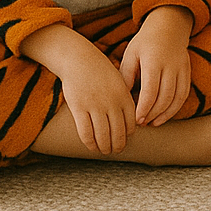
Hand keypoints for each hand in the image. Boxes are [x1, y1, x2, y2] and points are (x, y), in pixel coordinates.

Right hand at [21, 23, 135, 154]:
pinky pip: (86, 131)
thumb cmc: (100, 71)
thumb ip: (124, 98)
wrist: (79, 60)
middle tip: (116, 150)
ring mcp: (95, 105)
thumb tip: (130, 118)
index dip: (129, 133)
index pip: (131, 122)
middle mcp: (111, 102)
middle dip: (118, 144)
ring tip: (105, 151)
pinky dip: (90, 142)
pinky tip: (92, 147)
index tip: (126, 139)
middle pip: (118, 131)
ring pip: (102, 134)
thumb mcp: (119, 81)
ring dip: (105, 146)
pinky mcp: (79, 108)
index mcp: (124, 95)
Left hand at [119, 5, 192, 126]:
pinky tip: (164, 115)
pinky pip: (184, 94)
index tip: (136, 119)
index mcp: (154, 60)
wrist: (169, 26)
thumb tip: (122, 99)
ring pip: (177, 98)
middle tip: (142, 123)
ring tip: (152, 123)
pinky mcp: (188, 72)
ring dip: (165, 114)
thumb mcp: (131, 55)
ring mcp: (182, 68)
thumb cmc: (145, 42)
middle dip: (153, 113)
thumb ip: (126, 76)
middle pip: (165, 97)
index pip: (151, 91)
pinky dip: (176, 107)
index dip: (144, 108)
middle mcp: (171, 65)